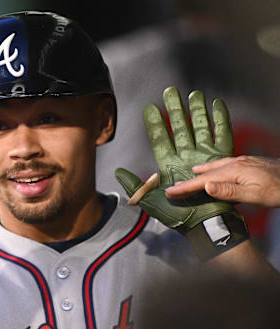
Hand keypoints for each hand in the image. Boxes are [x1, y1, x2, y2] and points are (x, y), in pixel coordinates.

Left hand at [114, 87, 247, 259]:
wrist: (203, 225)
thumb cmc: (177, 216)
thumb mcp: (150, 201)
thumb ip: (135, 185)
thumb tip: (118, 171)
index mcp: (168, 165)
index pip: (159, 139)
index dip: (154, 124)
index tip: (149, 107)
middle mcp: (185, 157)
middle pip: (179, 128)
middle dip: (174, 109)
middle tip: (170, 91)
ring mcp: (203, 157)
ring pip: (200, 128)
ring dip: (196, 111)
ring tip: (193, 93)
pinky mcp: (221, 161)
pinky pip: (222, 136)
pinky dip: (220, 120)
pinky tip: (216, 105)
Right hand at [165, 156, 279, 207]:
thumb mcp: (255, 195)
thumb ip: (229, 191)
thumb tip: (205, 185)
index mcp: (234, 171)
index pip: (203, 181)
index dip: (185, 187)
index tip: (170, 191)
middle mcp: (237, 163)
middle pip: (207, 172)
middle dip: (189, 179)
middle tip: (174, 185)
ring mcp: (245, 162)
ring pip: (217, 165)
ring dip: (202, 170)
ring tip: (193, 172)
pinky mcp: (252, 163)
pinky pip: (226, 164)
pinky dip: (216, 167)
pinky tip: (218, 169)